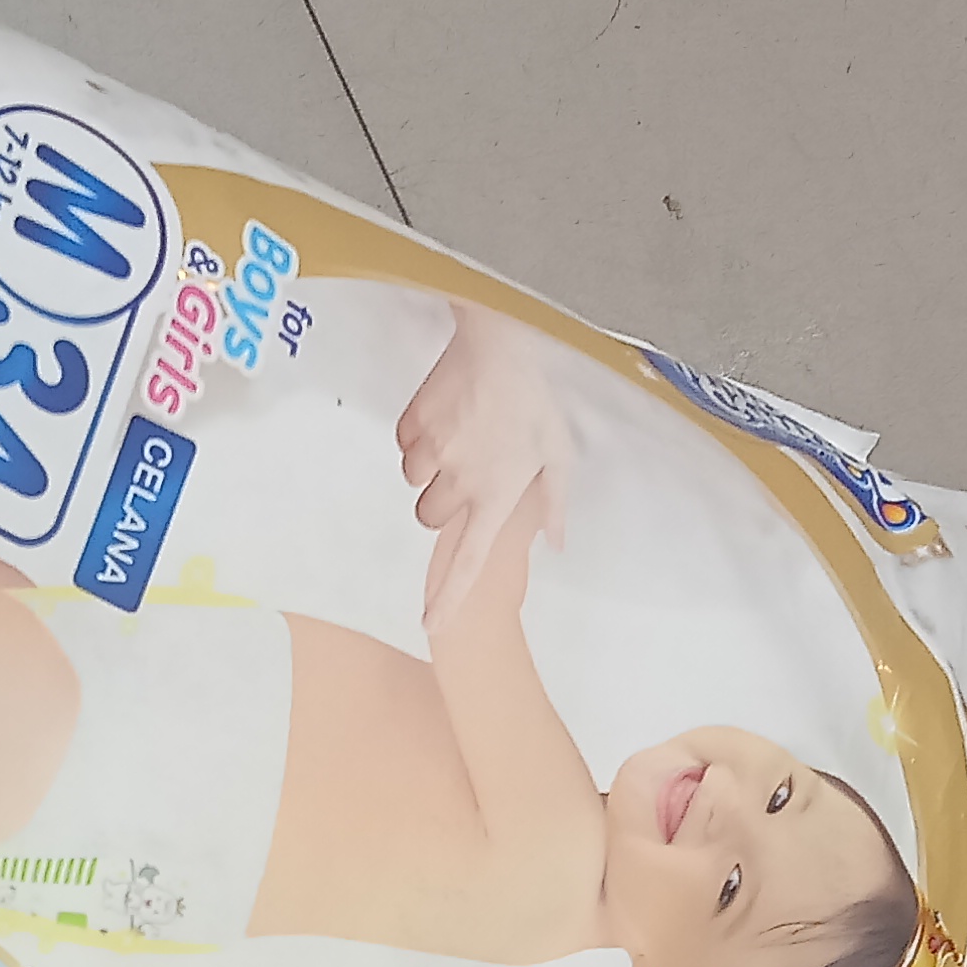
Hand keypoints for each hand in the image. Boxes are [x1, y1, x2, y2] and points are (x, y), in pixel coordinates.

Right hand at [395, 303, 571, 618]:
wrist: (501, 342)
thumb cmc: (535, 398)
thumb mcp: (560, 453)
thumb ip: (556, 503)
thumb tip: (556, 543)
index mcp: (496, 496)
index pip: (466, 561)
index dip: (447, 597)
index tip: (429, 624)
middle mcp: (459, 482)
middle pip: (432, 519)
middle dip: (446, 504)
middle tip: (472, 472)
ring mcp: (433, 454)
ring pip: (416, 484)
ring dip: (433, 472)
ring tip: (462, 437)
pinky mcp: (413, 426)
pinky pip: (406, 447)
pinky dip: (420, 439)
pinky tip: (446, 416)